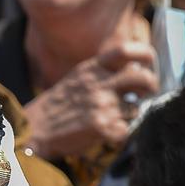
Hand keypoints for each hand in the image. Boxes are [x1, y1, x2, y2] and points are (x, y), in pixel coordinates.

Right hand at [22, 40, 159, 161]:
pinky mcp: (102, 128)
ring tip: (112, 118)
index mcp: (92, 69)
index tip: (149, 63)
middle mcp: (99, 84)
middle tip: (146, 94)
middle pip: (143, 78)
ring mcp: (101, 106)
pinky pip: (126, 131)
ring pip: (136, 109)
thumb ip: (102, 72)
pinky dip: (120, 134)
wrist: (34, 130)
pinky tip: (106, 133)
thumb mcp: (77, 78)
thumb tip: (134, 69)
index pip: (125, 51)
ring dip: (129, 115)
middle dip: (151, 86)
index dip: (145, 54)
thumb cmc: (57, 106)